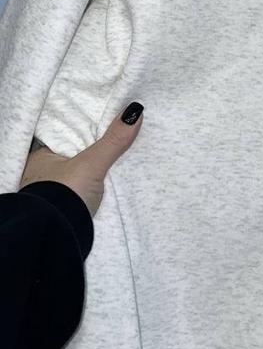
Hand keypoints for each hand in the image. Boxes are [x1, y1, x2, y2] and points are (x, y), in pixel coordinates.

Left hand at [19, 103, 143, 216]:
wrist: (55, 237)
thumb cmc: (64, 195)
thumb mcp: (92, 164)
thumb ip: (113, 140)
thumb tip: (134, 111)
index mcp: (41, 157)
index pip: (67, 136)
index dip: (85, 130)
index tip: (106, 122)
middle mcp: (43, 174)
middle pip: (74, 155)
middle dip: (91, 151)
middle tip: (116, 138)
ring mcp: (53, 194)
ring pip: (78, 175)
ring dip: (92, 172)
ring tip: (116, 161)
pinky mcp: (65, 212)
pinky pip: (82, 192)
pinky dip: (93, 189)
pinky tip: (106, 186)